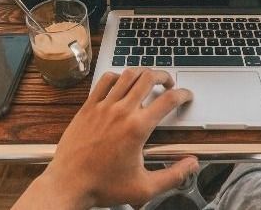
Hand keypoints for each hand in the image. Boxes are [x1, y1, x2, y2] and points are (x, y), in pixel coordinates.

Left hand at [13, 69, 197, 208]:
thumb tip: (192, 164)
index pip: (168, 100)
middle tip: (168, 83)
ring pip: (128, 74)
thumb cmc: (103, 186)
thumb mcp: (144, 188)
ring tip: (148, 79)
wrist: (68, 185)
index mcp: (138, 128)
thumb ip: (173, 176)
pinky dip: (117, 76)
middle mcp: (122, 111)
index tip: (186, 96)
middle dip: (164, 76)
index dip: (183, 94)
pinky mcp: (88, 106)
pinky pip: (105, 80)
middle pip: (149, 78)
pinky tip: (121, 83)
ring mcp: (103, 106)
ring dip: (142, 72)